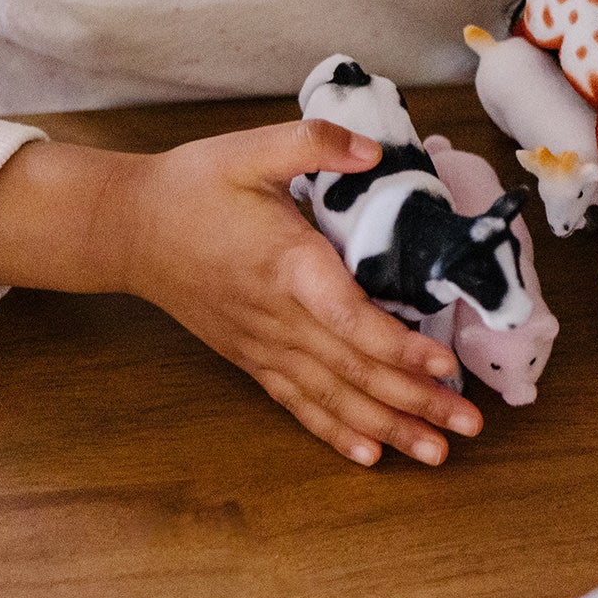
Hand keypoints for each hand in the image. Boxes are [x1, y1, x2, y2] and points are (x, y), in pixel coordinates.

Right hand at [0, 120, 477, 467]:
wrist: (128, 228)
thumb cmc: (194, 186)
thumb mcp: (251, 148)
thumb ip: (313, 142)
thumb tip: (371, 149)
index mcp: (288, 265)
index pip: (350, 318)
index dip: (399, 347)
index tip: (445, 364)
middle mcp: (279, 318)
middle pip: (354, 371)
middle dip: (416, 401)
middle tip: (469, 425)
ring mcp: (264, 346)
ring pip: (333, 398)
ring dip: (388, 428)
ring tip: (436, 455)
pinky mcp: (251, 358)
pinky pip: (298, 404)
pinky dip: (336, 432)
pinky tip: (372, 455)